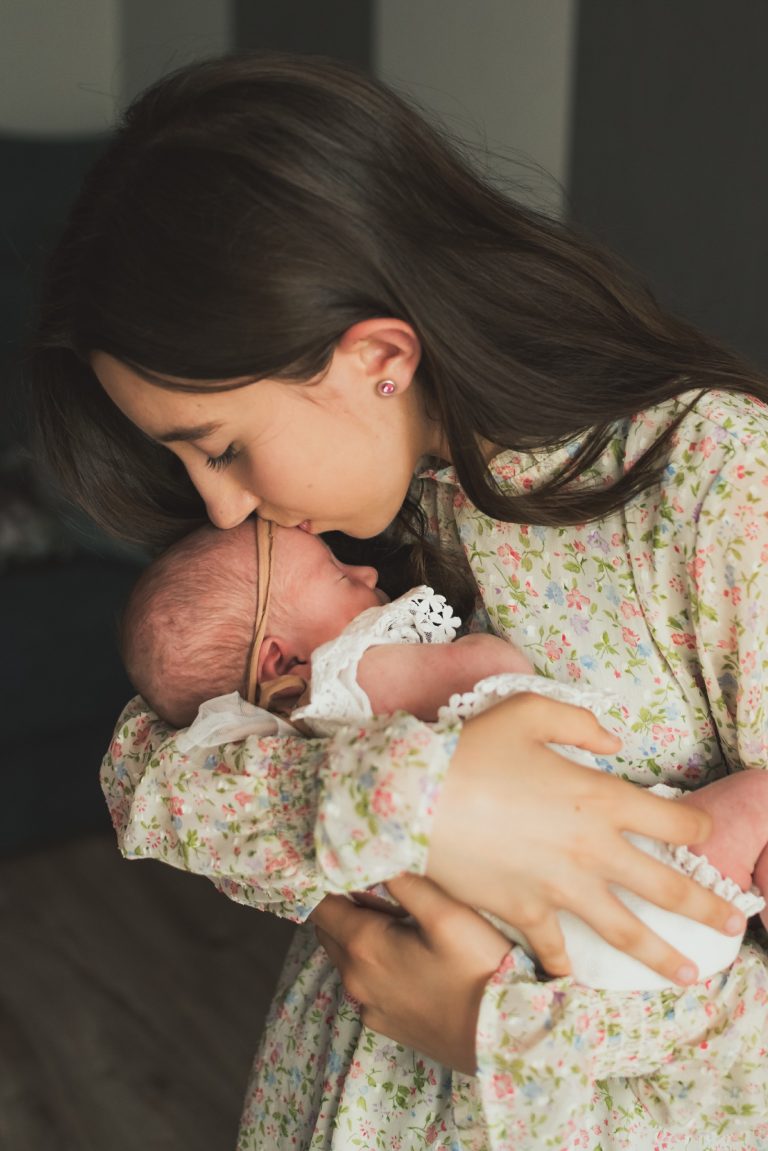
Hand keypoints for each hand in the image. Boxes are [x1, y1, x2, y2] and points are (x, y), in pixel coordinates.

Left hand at [312, 876, 509, 1073]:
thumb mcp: (447, 914)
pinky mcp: (386, 1025)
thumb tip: (376, 855)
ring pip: (347, 958)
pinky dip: (375, 964)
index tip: (346, 865)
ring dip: (360, 935)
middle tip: (382, 890)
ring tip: (401, 921)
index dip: (328, 881)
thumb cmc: (479, 970)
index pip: (320, 905)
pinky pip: (366, 984)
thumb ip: (406, 881)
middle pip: (329, 931)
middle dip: (343, 905)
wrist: (505, 1039)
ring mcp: (369, 1007)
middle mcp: (356, 980)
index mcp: (364, 946)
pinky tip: (411, 958)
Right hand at [427, 693, 745, 983]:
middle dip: (704, 908)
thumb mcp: (529, 712)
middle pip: (665, 885)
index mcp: (601, 798)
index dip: (697, 828)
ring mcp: (560, 888)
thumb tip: (613, 742)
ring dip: (660, 955)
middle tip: (732, 927)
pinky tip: (575, 976)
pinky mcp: (524, 911)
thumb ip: (580, 723)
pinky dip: (565, 963)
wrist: (415, 798)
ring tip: (687, 976)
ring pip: (624, 930)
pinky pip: (554, 946)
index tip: (705, 835)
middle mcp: (592, 849)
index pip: (673, 821)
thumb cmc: (472, 748)